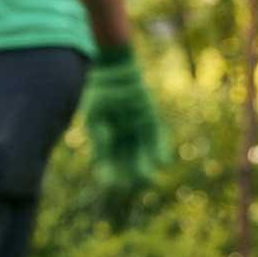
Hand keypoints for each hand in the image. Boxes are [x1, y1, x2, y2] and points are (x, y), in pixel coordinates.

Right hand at [81, 45, 169, 188]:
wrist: (115, 70)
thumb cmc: (100, 92)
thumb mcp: (94, 114)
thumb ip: (99, 136)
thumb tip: (100, 158)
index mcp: (104, 141)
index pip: (107, 166)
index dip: (109, 177)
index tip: (112, 184)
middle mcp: (121, 140)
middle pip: (127, 165)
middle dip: (130, 177)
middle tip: (134, 185)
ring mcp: (136, 132)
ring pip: (142, 156)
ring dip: (145, 168)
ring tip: (149, 179)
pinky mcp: (150, 122)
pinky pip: (156, 139)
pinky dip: (159, 150)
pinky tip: (163, 162)